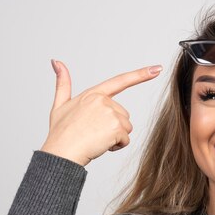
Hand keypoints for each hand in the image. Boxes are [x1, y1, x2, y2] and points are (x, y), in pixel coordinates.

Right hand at [40, 59, 161, 166]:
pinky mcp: (116, 127)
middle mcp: (103, 100)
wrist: (61, 152)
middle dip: (113, 127)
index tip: (157, 69)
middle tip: (93, 133)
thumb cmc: (61, 132)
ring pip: (126, 128)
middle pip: (123, 115)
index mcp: (93, 94)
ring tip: (95, 139)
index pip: (121, 81)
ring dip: (115, 137)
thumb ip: (62, 83)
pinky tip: (100, 145)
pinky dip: (116, 146)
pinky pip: (125, 140)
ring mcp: (110, 113)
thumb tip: (56, 61)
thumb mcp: (60, 105)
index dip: (141, 74)